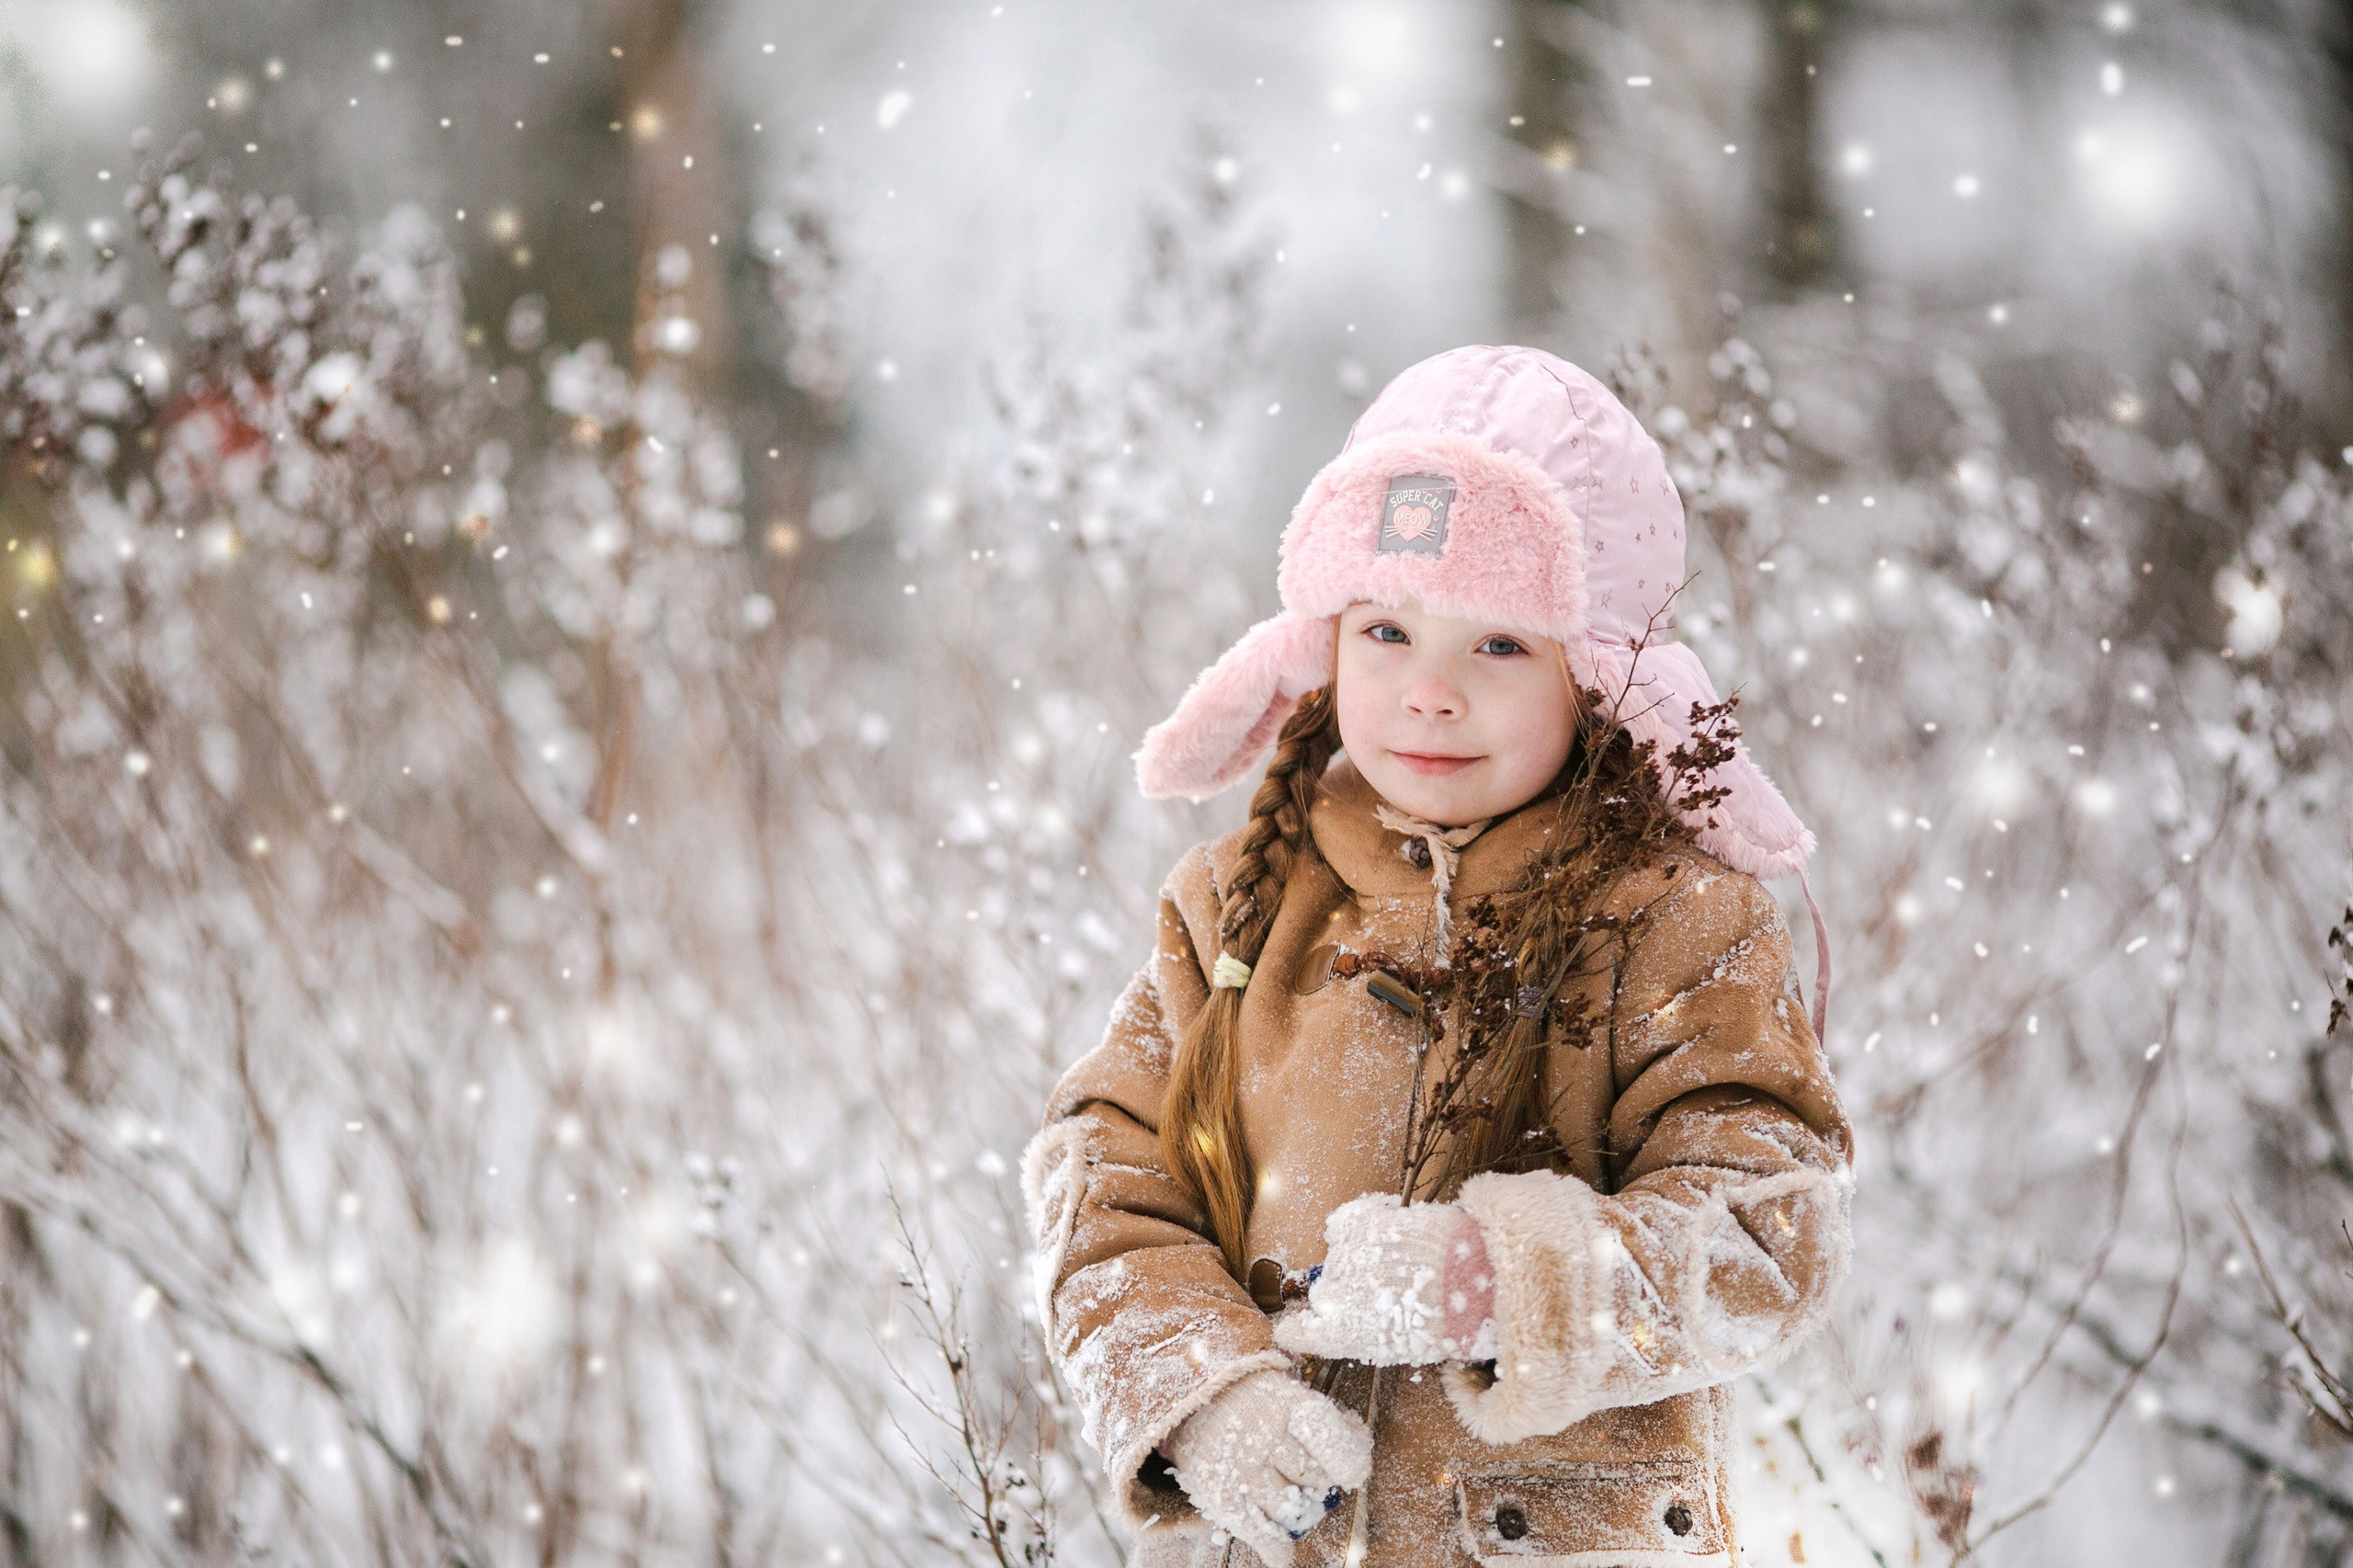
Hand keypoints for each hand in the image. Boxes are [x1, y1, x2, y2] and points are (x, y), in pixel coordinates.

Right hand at [1164, 1367, 1371, 1565]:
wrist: (1186, 1401)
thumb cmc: (1249, 1399)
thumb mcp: (1282, 1390)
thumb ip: (1318, 1419)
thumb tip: (1360, 1443)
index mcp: (1286, 1403)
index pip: (1331, 1437)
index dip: (1350, 1458)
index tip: (1351, 1471)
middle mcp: (1265, 1435)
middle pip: (1315, 1479)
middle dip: (1318, 1487)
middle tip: (1310, 1486)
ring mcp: (1242, 1468)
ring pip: (1291, 1509)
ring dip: (1299, 1515)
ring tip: (1294, 1510)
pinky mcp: (1221, 1496)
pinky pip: (1259, 1533)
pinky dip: (1275, 1547)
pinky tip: (1280, 1550)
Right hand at [1272, 1193, 1498, 1365]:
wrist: (1472, 1281)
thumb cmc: (1448, 1325)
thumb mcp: (1405, 1346)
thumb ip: (1373, 1332)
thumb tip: (1374, 1320)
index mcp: (1340, 1335)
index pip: (1295, 1334)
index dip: (1303, 1326)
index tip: (1316, 1321)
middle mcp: (1331, 1296)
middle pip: (1324, 1291)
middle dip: (1347, 1290)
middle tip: (1384, 1289)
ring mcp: (1343, 1257)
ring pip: (1339, 1257)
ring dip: (1360, 1257)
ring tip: (1400, 1259)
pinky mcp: (1360, 1223)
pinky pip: (1345, 1220)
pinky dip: (1362, 1222)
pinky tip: (1384, 1225)